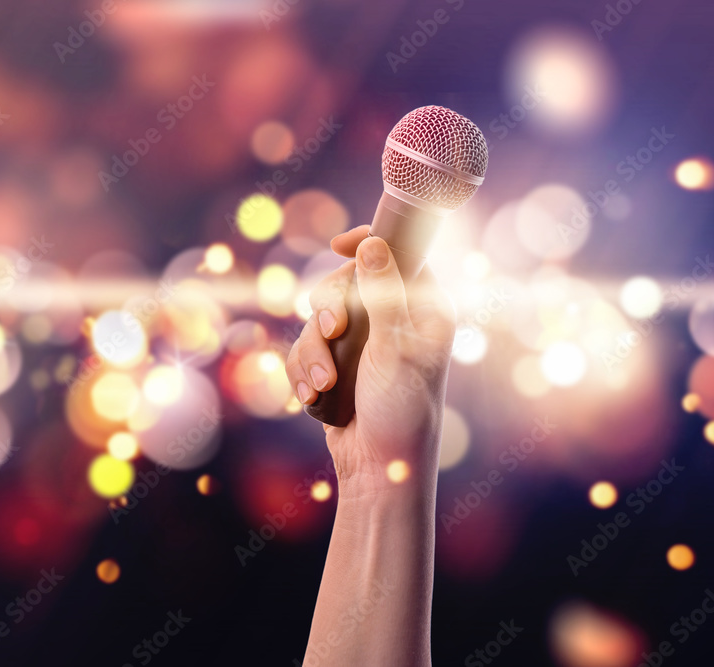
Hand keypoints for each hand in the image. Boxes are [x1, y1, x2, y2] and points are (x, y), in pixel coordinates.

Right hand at [285, 226, 456, 493]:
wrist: (380, 469)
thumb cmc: (401, 410)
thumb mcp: (393, 348)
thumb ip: (382, 294)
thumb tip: (374, 243)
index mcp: (422, 309)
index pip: (396, 254)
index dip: (366, 244)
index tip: (339, 246)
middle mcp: (392, 320)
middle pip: (343, 284)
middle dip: (328, 311)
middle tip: (333, 332)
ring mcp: (361, 344)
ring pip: (316, 320)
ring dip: (313, 353)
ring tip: (324, 385)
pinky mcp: (335, 365)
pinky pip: (303, 350)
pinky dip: (304, 373)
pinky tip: (316, 399)